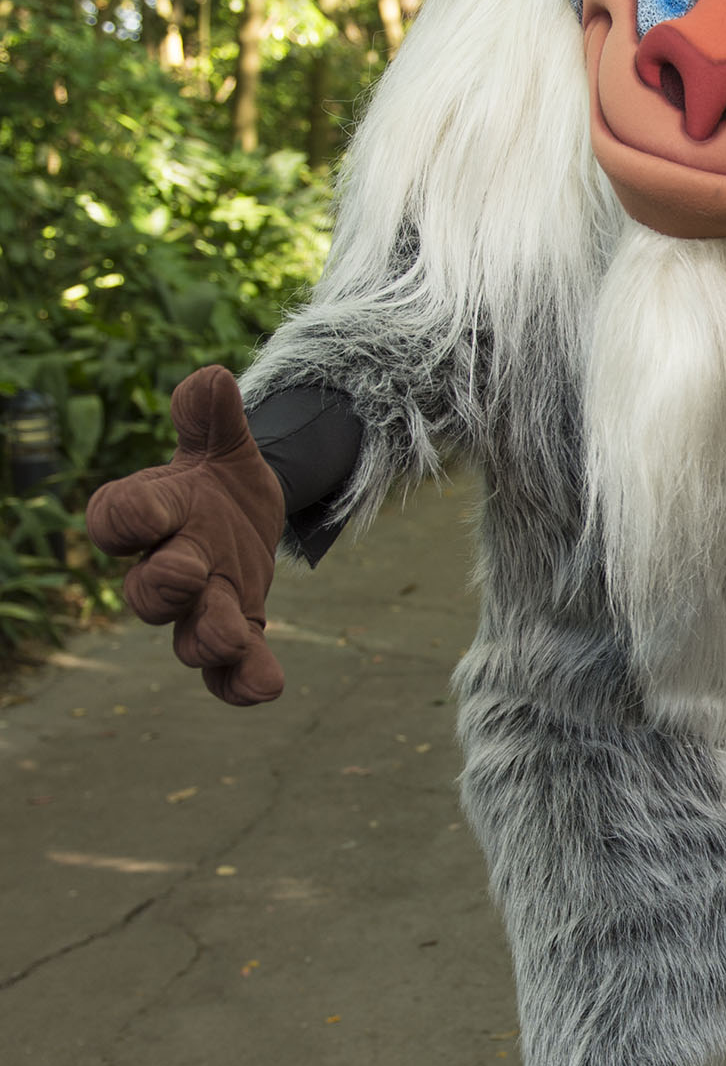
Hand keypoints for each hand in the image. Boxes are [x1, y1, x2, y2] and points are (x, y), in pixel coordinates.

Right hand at [85, 367, 286, 704]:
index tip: (141, 517)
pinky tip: (265, 684)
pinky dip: (243, 683)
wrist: (248, 517)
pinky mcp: (238, 632)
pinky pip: (228, 674)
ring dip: (208, 639)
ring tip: (232, 636)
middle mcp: (170, 567)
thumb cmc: (219, 481)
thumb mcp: (222, 445)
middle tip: (188, 572)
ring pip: (188, 638)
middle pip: (149, 590)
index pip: (119, 519)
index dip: (125, 520)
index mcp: (155, 514)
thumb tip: (212, 380)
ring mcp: (203, 606)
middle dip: (166, 585)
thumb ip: (212, 417)